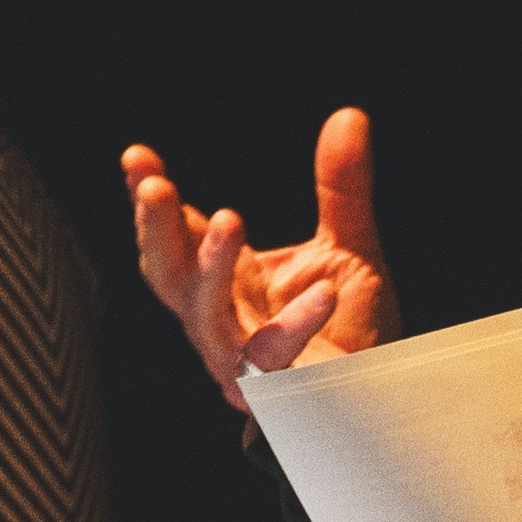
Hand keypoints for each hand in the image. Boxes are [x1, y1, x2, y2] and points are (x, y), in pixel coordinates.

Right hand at [119, 108, 395, 412]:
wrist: (383, 406)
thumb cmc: (351, 333)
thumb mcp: (348, 247)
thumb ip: (339, 188)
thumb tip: (350, 115)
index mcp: (225, 288)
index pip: (173, 241)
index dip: (150, 202)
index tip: (137, 157)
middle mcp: (220, 325)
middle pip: (168, 278)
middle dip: (155, 231)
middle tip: (156, 186)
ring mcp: (242, 364)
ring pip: (205, 319)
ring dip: (210, 269)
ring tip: (229, 220)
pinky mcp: (278, 394)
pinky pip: (275, 362)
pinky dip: (293, 325)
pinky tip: (321, 291)